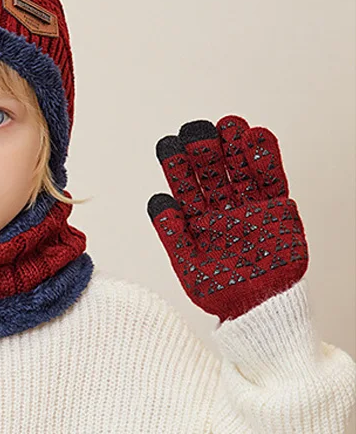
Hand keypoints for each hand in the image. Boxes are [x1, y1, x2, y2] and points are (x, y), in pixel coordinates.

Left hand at [146, 114, 307, 322]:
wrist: (258, 308)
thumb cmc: (219, 291)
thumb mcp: (188, 264)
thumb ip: (172, 233)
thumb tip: (157, 201)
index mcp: (197, 219)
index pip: (185, 186)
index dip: (176, 165)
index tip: (167, 144)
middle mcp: (222, 208)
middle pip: (212, 171)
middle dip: (204, 150)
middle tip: (195, 130)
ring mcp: (250, 206)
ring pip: (241, 170)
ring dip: (235, 147)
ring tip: (227, 125)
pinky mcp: (276, 210)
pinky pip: (272, 179)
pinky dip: (266, 158)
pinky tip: (256, 136)